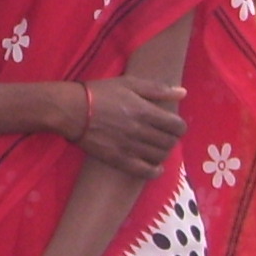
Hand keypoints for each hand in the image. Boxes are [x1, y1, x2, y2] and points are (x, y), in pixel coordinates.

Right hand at [71, 74, 186, 177]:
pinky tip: (155, 167)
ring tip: (158, 147)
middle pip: (170, 142)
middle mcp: (140, 131)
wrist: (72, 111)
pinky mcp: (119, 160)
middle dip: (172, 139)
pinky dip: (155, 171)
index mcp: (145, 111)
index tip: (174, 125)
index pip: (176, 126)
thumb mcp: (129, 84)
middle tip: (165, 136)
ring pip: (160, 156)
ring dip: (164, 153)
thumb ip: (158, 89)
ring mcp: (130, 147)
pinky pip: (144, 172)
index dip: (180, 127)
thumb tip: (183, 93)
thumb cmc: (100, 94)